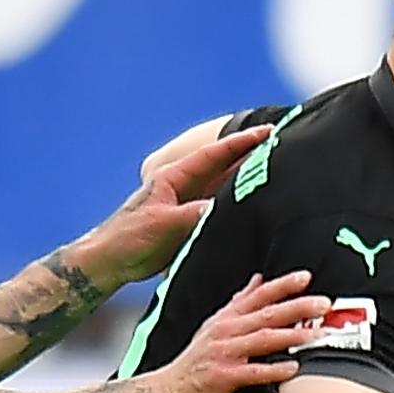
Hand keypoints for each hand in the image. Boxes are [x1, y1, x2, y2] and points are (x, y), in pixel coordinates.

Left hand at [78, 126, 271, 284]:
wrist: (112, 260)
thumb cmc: (129, 236)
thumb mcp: (163, 223)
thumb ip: (192, 215)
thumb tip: (220, 210)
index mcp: (174, 178)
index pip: (213, 155)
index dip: (240, 143)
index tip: (266, 132)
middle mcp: (183, 187)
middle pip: (222, 169)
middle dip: (249, 158)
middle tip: (281, 149)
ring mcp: (188, 206)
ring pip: (222, 191)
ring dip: (245, 185)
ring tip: (275, 177)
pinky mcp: (190, 225)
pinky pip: (218, 213)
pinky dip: (235, 210)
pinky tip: (253, 211)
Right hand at [152, 273, 327, 392]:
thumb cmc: (196, 362)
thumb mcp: (216, 326)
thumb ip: (239, 303)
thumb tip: (258, 280)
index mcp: (227, 318)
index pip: (258, 295)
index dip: (282, 285)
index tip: (306, 277)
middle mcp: (226, 331)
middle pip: (266, 314)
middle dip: (296, 306)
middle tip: (323, 303)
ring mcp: (224, 353)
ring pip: (263, 339)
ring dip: (291, 336)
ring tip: (316, 335)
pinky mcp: (223, 376)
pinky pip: (253, 372)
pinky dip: (273, 370)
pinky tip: (293, 369)